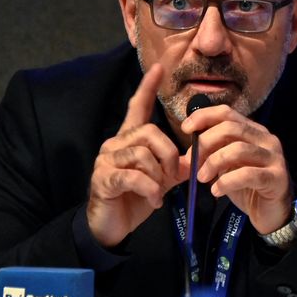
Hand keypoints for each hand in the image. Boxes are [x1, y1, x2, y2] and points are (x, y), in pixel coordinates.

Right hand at [86, 63, 187, 246]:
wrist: (110, 227)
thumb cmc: (134, 199)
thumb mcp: (161, 180)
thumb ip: (175, 166)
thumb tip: (193, 159)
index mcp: (129, 139)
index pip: (137, 107)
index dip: (147, 88)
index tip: (158, 68)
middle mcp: (115, 143)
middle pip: (149, 133)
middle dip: (168, 154)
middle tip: (171, 176)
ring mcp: (107, 160)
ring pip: (142, 154)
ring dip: (158, 176)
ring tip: (159, 192)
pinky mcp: (103, 178)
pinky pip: (133, 176)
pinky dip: (149, 189)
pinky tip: (153, 200)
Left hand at [181, 105, 292, 234]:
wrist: (272, 213)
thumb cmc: (248, 187)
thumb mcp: (225, 168)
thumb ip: (209, 156)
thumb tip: (182, 158)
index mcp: (253, 131)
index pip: (227, 113)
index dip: (204, 116)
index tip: (185, 129)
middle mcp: (266, 139)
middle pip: (230, 128)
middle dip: (206, 143)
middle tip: (192, 161)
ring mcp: (274, 157)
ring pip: (238, 149)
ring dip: (213, 162)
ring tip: (202, 178)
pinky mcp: (276, 178)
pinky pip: (247, 174)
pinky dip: (226, 182)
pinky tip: (216, 191)